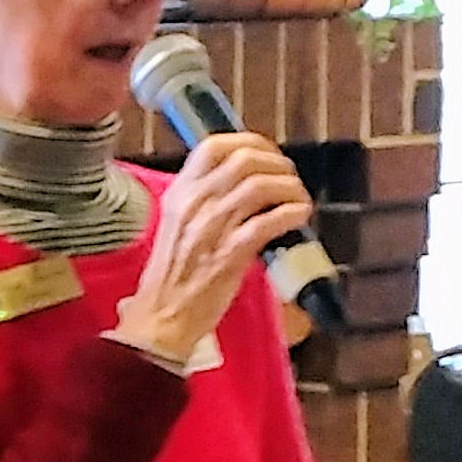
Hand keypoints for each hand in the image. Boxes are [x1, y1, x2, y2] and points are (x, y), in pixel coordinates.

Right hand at [112, 132, 311, 361]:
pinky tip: (300, 216)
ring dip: (289, 187)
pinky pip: (267, 222)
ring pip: (259, 185)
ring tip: (299, 199)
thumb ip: (205, 199)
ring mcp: (211, 228)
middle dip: (278, 164)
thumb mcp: (179, 224)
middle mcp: (194, 203)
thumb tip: (245, 181)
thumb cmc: (173, 275)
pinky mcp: (229, 255)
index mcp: (180, 192)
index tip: (270, 155)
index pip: (215, 146)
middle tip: (290, 179)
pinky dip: (291, 213)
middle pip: (244, 160)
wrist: (160, 318)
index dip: (251, 143)